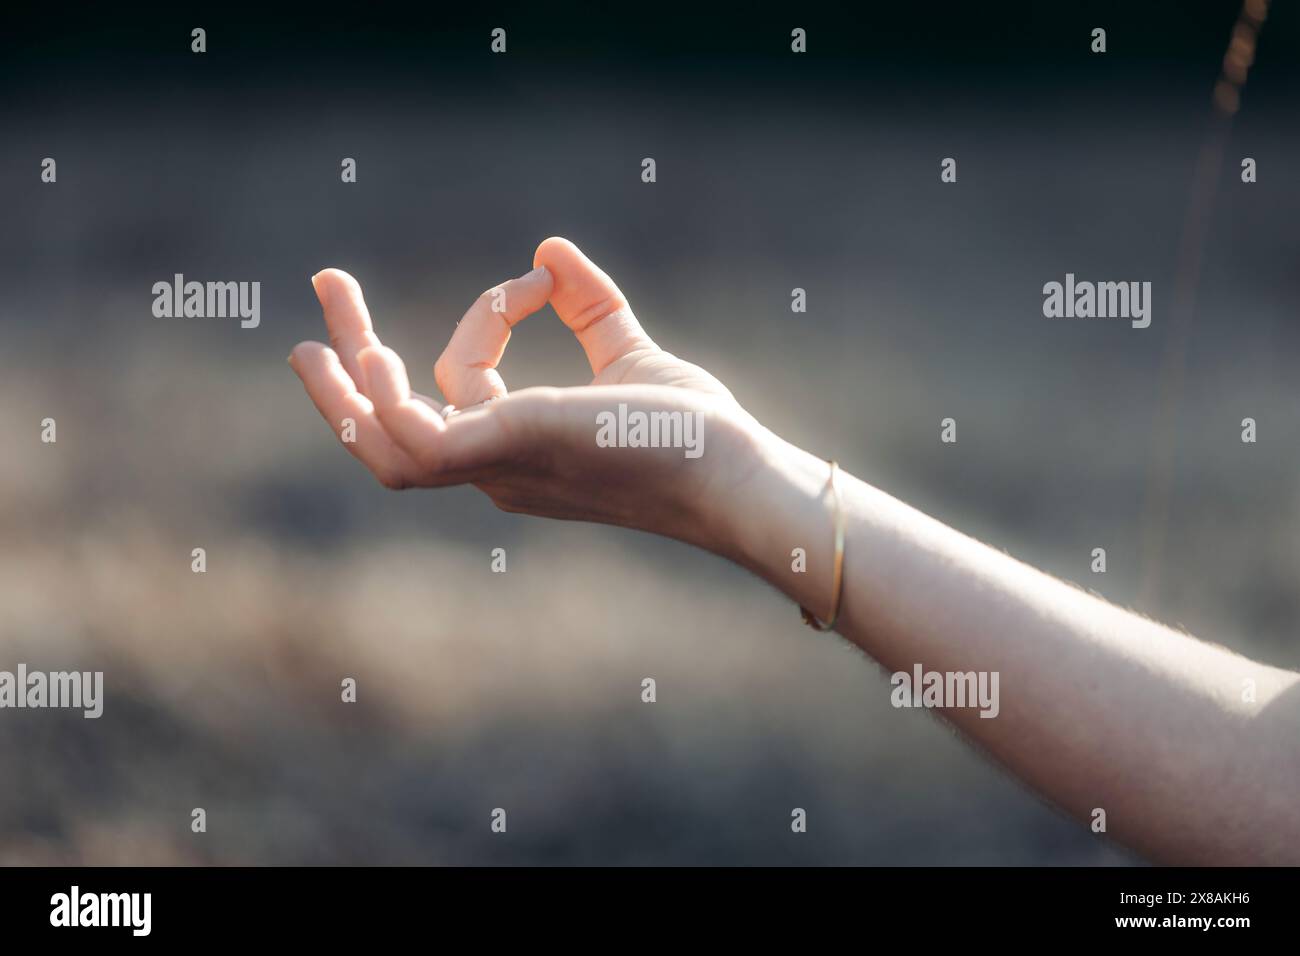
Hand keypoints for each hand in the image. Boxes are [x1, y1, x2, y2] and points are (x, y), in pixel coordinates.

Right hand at [288, 237, 769, 548]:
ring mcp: (494, 465)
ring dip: (344, 378)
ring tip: (329, 301)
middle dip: (349, 361)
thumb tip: (550, 250)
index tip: (543, 277)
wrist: (731, 473)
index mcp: (516, 445)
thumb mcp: (628, 354)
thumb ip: (591, 309)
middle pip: (392, 424)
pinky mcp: (507, 451)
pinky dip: (385, 399)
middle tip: (328, 283)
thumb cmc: (691, 432)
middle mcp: (494, 465)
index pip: (464, 378)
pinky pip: (416, 439)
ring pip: (385, 441)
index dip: (489, 316)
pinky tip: (376, 351)